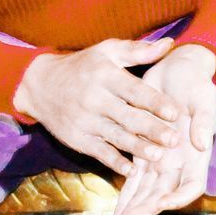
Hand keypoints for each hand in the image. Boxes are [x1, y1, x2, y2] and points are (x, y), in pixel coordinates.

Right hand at [13, 37, 182, 175]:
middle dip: (152, 129)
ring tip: (159, 156)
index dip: (155, 102)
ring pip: (116, 137)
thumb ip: (138, 50)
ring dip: (138, 148)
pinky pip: (99, 152)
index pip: (134, 90)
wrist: (40, 85)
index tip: (175, 112)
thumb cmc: (83, 66)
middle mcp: (94, 98)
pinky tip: (131, 171)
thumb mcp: (107, 51)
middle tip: (175, 139)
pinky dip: (115, 162)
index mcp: (105, 75)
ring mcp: (85, 121)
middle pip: (128, 116)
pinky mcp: (77, 139)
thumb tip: (170, 43)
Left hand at [110, 44, 215, 214]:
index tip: (163, 204)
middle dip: (146, 210)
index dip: (179, 197)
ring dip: (133, 209)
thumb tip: (201, 141)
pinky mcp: (143, 150)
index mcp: (197, 153)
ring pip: (147, 191)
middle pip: (164, 194)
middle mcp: (179, 161)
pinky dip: (126, 194)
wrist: (178, 68)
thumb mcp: (203, 97)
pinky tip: (115, 210)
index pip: (192, 184)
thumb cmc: (195, 82)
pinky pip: (134, 178)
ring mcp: (161, 158)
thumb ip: (204, 120)